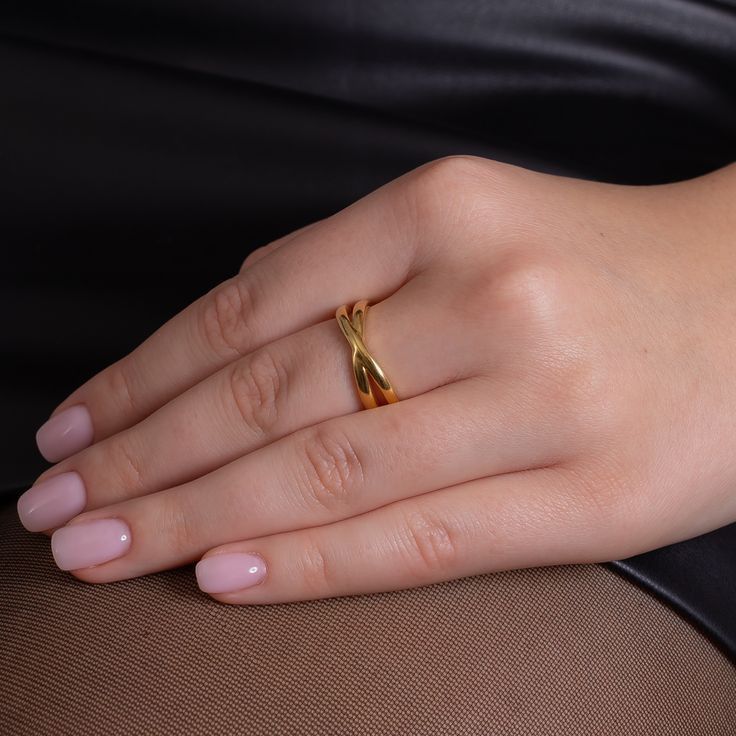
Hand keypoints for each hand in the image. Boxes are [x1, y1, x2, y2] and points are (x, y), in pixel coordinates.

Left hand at [18, 155, 735, 603]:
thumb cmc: (595, 264)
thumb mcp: (471, 228)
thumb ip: (354, 277)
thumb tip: (227, 344)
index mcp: (447, 209)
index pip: (249, 304)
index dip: (145, 374)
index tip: (74, 426)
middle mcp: (489, 295)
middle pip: (269, 394)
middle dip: (144, 457)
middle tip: (55, 504)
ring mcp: (542, 398)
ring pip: (327, 473)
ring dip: (195, 518)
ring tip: (102, 548)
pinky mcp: (591, 495)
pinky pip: (420, 539)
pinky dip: (310, 563)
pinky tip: (219, 578)